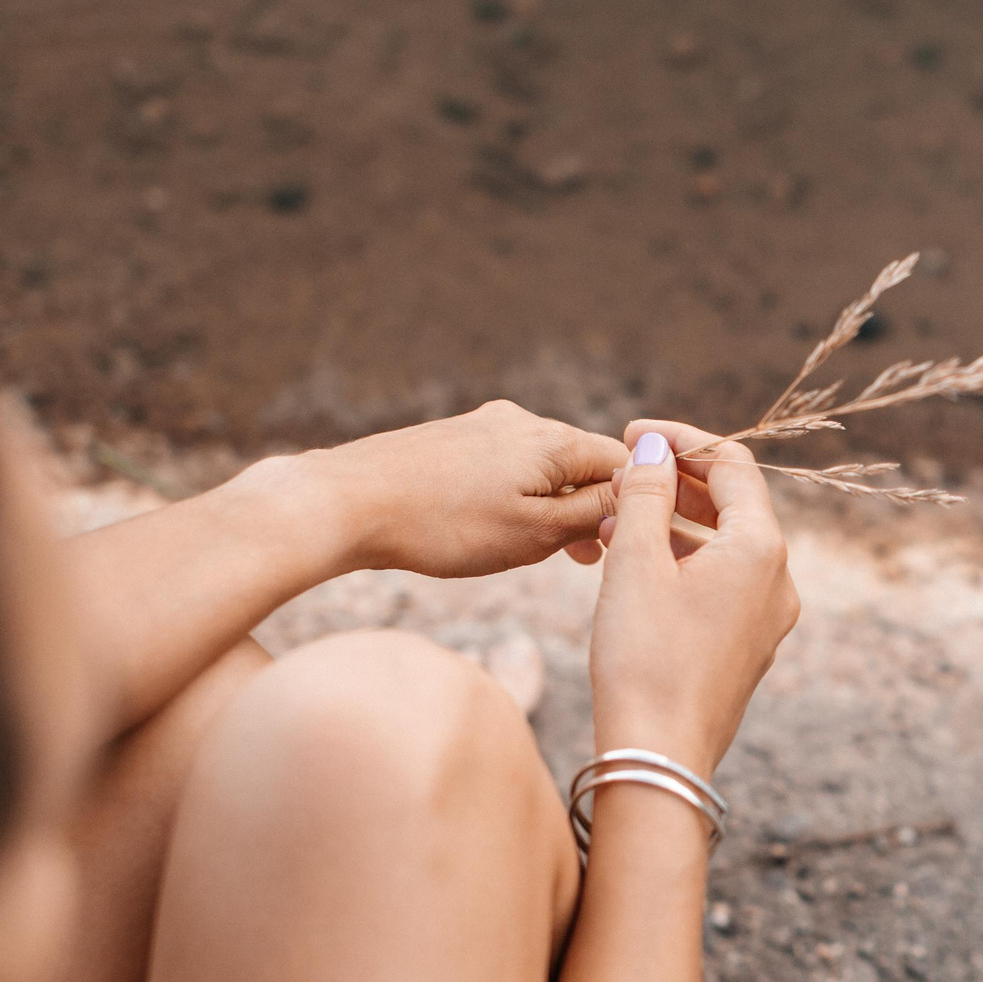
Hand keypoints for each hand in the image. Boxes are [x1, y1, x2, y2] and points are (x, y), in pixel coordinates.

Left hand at [312, 400, 627, 577]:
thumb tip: (633, 495)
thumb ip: (590, 514)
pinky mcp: (452, 439)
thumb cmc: (443, 525)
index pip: (623, 462)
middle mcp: (522, 421)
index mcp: (552, 439)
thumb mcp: (534, 533)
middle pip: (582, 462)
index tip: (629, 544)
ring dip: (554, 507)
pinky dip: (518, 498)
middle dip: (592, 509)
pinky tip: (496, 530)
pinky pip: (506, 467)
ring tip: (543, 552)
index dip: (634, 503)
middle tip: (586, 560)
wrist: (348, 502)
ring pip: (542, 466)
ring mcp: (483, 426)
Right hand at [588, 421, 798, 774]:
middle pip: (733, 504)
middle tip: (622, 470)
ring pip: (722, 547)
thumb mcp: (636, 563)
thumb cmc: (645, 658)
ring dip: (672, 523)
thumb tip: (654, 448)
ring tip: (614, 517)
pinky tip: (632, 564)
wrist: (658, 756)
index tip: (632, 433)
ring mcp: (766, 619)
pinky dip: (681, 562)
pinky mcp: (745, 648)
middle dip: (675, 481)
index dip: (681, 440)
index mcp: (761, 549)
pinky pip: (719, 585)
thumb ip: (646, 494)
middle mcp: (777, 581)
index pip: (732, 465)